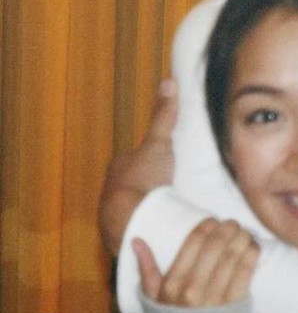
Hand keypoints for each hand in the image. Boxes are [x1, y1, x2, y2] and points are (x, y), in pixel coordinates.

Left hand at [99, 79, 177, 256]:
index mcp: (120, 166)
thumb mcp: (158, 143)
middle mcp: (112, 188)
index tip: (164, 163)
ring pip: (133, 204)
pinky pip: (135, 223)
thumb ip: (163, 116)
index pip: (133, 159)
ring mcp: (115, 211)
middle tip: (169, 188)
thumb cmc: (142, 179)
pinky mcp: (122, 231)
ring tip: (168, 209)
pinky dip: (146, 223)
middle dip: (147, 185)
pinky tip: (159, 226)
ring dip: (147, 206)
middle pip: (132, 182)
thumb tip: (169, 81)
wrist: (130, 218)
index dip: (147, 159)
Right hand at [133, 218, 259, 306]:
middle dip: (227, 228)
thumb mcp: (153, 298)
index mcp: (173, 283)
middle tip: (232, 223)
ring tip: (244, 232)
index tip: (213, 221)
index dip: (206, 226)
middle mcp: (193, 289)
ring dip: (242, 237)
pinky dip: (252, 254)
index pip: (193, 242)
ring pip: (233, 255)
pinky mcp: (235, 306)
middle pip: (216, 245)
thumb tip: (136, 240)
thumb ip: (146, 268)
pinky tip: (253, 246)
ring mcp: (215, 298)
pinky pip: (246, 272)